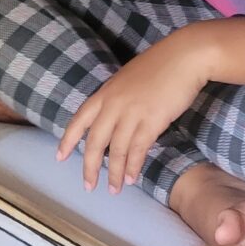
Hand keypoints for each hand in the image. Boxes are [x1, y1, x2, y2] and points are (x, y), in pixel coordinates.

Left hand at [56, 25, 215, 192]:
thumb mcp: (128, 79)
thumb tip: (114, 118)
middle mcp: (114, 104)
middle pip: (95, 141)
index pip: (80, 119)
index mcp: (105, 93)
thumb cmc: (160, 64)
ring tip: (114, 189)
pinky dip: (133, 166)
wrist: (184, 57)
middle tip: (89, 186)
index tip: (59, 157)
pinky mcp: (151, 122)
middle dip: (90, 167)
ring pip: (116, 151)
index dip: (68, 140)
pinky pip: (137, 150)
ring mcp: (132, 113)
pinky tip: (131, 177)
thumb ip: (117, 98)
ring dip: (114, 173)